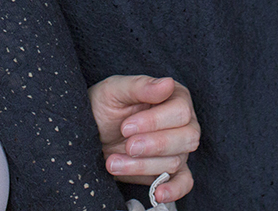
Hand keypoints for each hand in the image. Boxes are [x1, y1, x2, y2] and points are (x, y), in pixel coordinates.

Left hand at [89, 75, 198, 202]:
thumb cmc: (104, 105)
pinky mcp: (169, 171)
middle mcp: (183, 123)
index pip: (180, 112)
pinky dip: (174, 189)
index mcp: (174, 97)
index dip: (154, 122)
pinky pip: (184, 182)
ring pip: (175, 161)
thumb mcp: (115, 90)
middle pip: (186, 138)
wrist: (91, 131)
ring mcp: (178, 148)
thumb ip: (140, 86)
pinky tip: (158, 194)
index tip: (126, 127)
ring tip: (113, 162)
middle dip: (153, 146)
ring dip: (141, 165)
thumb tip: (167, 83)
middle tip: (127, 146)